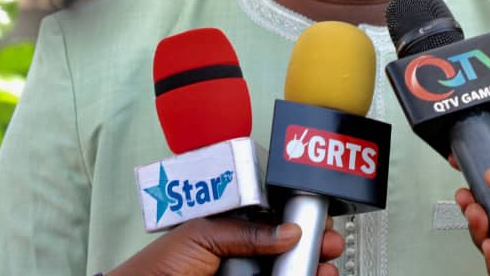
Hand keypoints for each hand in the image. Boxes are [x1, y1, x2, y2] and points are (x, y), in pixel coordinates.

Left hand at [107, 216, 344, 275]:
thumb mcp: (203, 233)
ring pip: (287, 271)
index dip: (298, 218)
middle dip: (313, 244)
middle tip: (329, 244)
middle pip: (288, 247)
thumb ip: (247, 231)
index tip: (317, 220)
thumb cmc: (159, 266)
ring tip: (326, 269)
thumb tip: (287, 229)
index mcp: (231, 230)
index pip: (273, 220)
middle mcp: (242, 256)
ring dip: (312, 269)